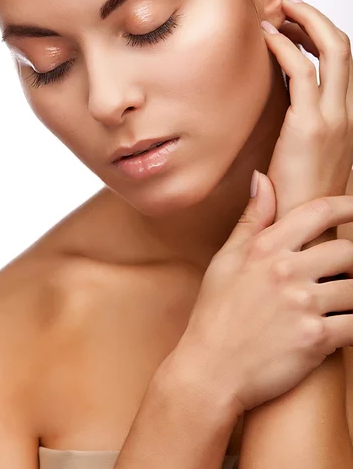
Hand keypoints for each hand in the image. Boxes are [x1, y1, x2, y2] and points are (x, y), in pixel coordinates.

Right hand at [174, 173, 352, 416]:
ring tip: (343, 302)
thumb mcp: (226, 260)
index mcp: (265, 248)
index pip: (318, 212)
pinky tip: (345, 326)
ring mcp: (302, 304)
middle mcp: (286, 271)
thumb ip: (251, 219)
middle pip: (347, 251)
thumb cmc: (216, 314)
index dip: (348, 206)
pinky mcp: (316, 339)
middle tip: (346, 271)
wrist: (210, 371)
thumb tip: (262, 177)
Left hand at [264, 0, 352, 219]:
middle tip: (287, 3)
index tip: (291, 25)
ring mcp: (332, 118)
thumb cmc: (299, 201)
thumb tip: (280, 107)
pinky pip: (301, 71)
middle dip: (316, 17)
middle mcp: (345, 114)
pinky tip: (266, 38)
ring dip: (304, 21)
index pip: (340, 63)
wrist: (304, 232)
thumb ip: (297, 130)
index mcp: (344, 120)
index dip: (318, 35)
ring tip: (276, 10)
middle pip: (343, 47)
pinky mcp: (310, 126)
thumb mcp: (303, 160)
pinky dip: (284, 47)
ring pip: (332, 49)